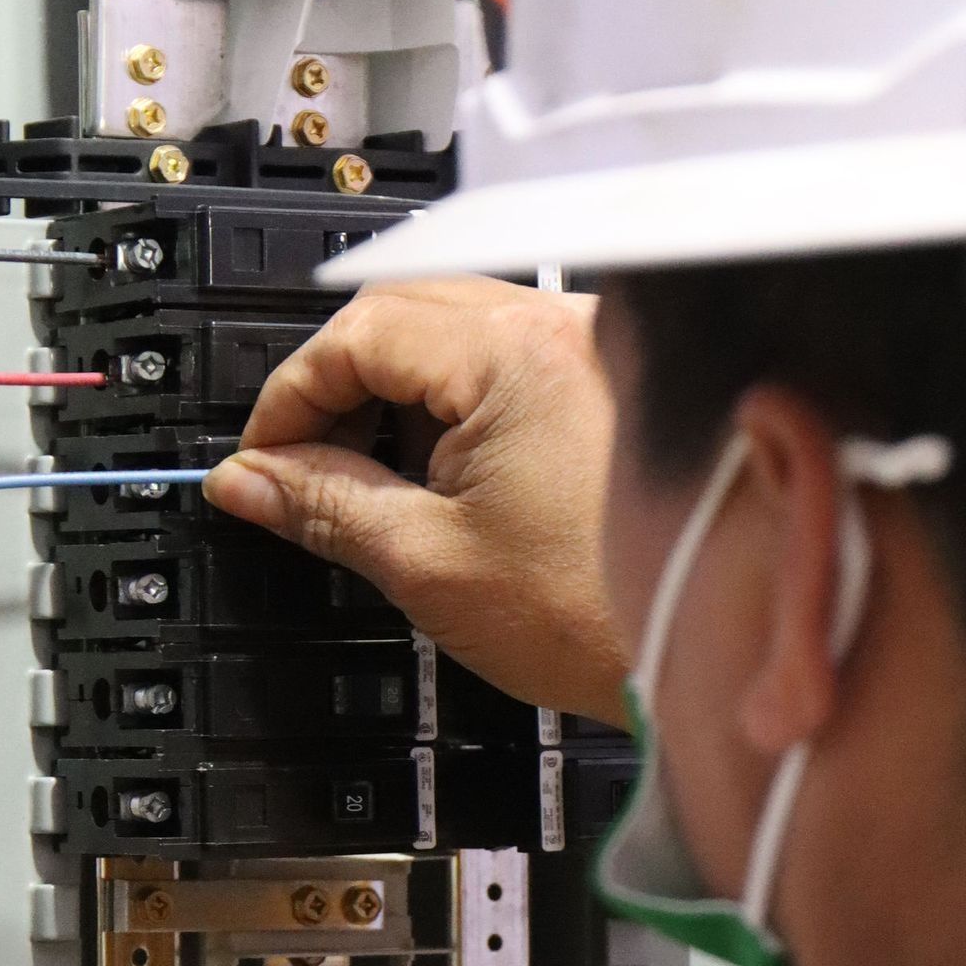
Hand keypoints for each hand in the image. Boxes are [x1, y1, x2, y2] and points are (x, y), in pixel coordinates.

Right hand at [201, 279, 627, 725]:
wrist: (713, 653)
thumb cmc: (605, 616)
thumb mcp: (427, 563)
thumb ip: (324, 506)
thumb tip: (252, 481)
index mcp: (516, 353)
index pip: (356, 332)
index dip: (290, 397)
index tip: (263, 459)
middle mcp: (564, 328)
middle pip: (402, 313)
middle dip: (338, 388)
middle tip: (303, 468)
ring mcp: (596, 350)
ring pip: (453, 334)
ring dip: (396, 395)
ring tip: (376, 480)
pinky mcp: (614, 385)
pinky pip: (507, 361)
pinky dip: (457, 404)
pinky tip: (443, 472)